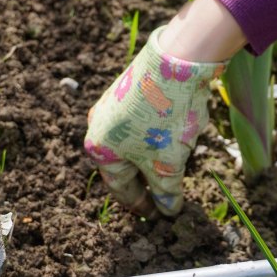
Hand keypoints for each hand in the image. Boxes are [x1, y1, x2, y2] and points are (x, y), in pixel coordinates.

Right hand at [84, 26, 225, 216]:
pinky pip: (139, 124)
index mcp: (100, 150)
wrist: (177, 61)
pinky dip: (155, 138)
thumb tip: (168, 210)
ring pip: (133, 144)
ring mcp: (112, 106)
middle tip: (164, 195)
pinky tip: (172, 137)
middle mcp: (99, 127)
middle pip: (125, 165)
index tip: (157, 215)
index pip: (121, 188)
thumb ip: (166, 192)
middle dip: (146, 181)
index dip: (141, 205)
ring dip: (152, 158)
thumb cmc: (165, 120)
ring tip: (173, 167)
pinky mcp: (128, 90)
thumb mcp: (167, 164)